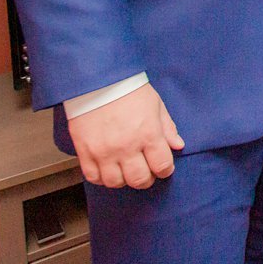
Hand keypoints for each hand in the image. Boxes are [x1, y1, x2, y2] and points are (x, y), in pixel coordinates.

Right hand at [68, 83, 183, 189]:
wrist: (97, 81)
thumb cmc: (128, 89)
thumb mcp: (156, 104)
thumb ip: (168, 128)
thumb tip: (178, 145)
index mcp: (148, 134)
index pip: (162, 166)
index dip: (165, 170)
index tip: (163, 167)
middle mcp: (126, 146)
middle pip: (139, 179)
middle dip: (146, 179)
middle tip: (146, 171)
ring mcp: (104, 151)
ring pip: (115, 182)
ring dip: (124, 180)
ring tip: (126, 170)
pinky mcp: (85, 152)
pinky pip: (93, 177)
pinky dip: (101, 178)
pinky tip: (108, 169)